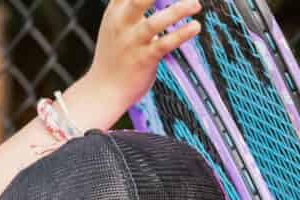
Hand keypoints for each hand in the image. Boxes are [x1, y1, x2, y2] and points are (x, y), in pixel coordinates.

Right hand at [77, 0, 201, 116]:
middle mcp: (122, 24)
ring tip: (196, 4)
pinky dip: (181, 34)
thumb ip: (127, 9)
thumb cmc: (113, 58)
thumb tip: (147, 0)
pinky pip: (164, 44)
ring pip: (155, 22)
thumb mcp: (114, 26)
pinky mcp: (144, 59)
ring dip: (178, 10)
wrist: (102, 90)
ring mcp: (132, 42)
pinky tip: (195, 26)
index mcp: (115, 13)